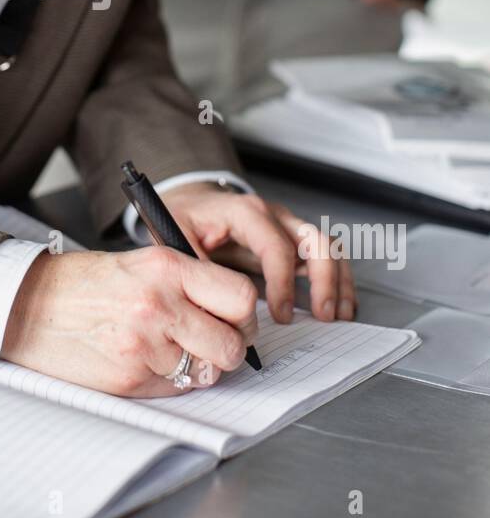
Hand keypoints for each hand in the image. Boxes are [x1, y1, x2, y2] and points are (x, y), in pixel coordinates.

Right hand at [0, 244, 258, 397]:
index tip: (237, 321)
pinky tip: (143, 360)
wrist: (27, 305)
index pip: (241, 297)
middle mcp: (161, 305)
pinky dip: (167, 380)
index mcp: (168, 268)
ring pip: (205, 372)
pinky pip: (173, 389)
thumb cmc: (81, 283)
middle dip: (229, 349)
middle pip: (232, 343)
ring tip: (167, 350)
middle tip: (213, 344)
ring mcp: (145, 345)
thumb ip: (186, 284)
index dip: (245, 316)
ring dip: (195, 367)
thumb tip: (230, 315)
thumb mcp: (140, 264)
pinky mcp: (130, 378)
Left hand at [158, 182, 355, 324]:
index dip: (283, 284)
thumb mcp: (179, 236)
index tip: (280, 315)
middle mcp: (274, 215)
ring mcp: (287, 226)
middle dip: (325, 279)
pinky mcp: (293, 240)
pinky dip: (337, 280)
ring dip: (338, 281)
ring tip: (338, 315)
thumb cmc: (186, 217)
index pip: (277, 247)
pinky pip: (325, 256)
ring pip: (328, 247)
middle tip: (322, 315)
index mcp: (246, 212)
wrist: (192, 202)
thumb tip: (213, 303)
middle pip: (315, 241)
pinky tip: (339, 306)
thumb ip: (196, 267)